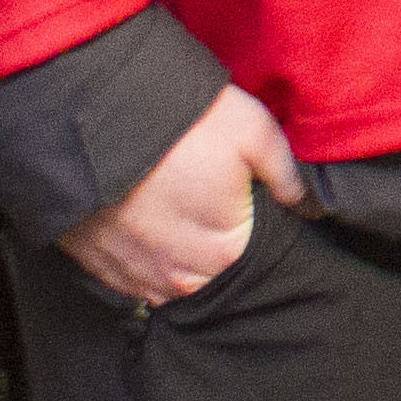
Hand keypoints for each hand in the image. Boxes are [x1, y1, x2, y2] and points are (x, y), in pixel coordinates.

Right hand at [55, 83, 301, 307]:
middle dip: (216, 252)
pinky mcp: (98, 269)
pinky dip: (144, 260)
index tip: (248, 213)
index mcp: (223, 254)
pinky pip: (132, 280)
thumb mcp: (253, 131)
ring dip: (178, 260)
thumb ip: (287, 176)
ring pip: (170, 284)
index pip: (251, 267)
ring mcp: (134, 278)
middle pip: (210, 279)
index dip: (253, 238)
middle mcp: (177, 280)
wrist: (91, 116)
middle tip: (210, 211)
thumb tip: (309, 207)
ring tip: (177, 218)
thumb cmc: (181, 123)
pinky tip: (148, 228)